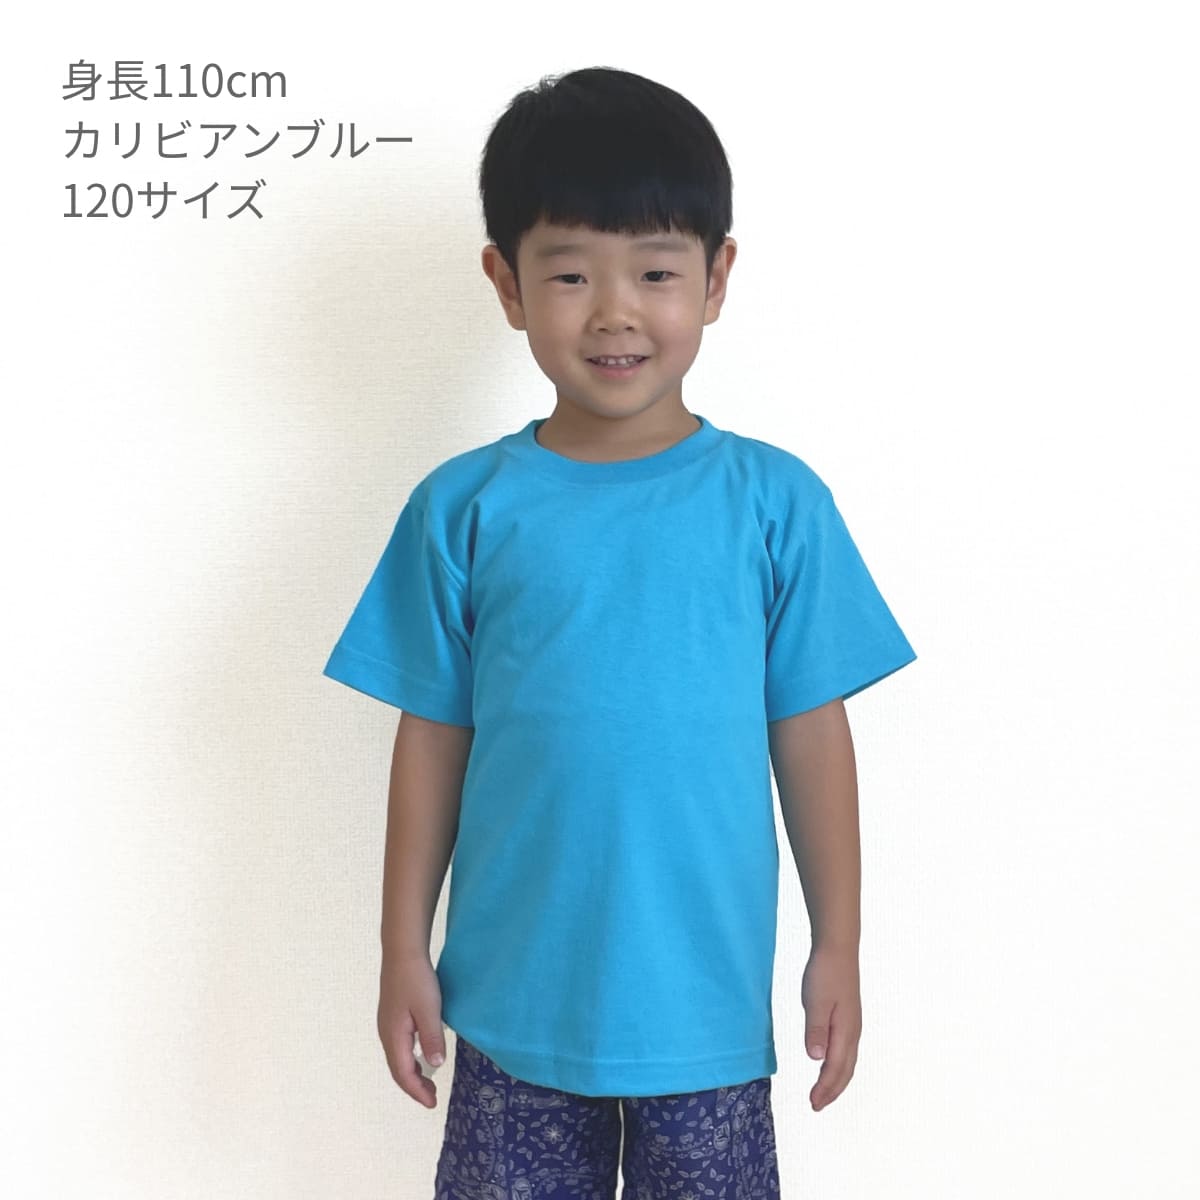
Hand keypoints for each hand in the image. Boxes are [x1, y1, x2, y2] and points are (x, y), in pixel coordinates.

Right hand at [378, 952, 449, 1108]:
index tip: (432, 1103)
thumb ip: (431, 1038)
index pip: (403, 1073)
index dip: (417, 1091)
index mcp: (394, 1036)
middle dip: (414, 1086)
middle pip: (397, 1069)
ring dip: (412, 1073)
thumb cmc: (416, 979)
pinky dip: (410, 1059)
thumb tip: (434, 1067)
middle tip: (432, 1097)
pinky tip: (421, 1055)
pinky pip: (399, 1047)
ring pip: (398, 1058)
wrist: (402, 952)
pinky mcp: (392, 1016)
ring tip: (428, 1082)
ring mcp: (387, 1025)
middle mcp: (386, 1034)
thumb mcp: (429, 1009)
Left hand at [802, 943, 861, 1110]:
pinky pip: (845, 1050)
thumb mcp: (816, 1002)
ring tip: (822, 1092)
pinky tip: (828, 1062)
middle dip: (832, 1090)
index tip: (813, 1103)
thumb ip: (816, 1030)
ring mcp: (852, 1025)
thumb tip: (816, 1059)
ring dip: (835, 1079)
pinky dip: (838, 1064)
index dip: (825, 1088)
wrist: (838, 949)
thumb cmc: (825, 973)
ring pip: (847, 1061)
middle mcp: (853, 1032)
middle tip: (816, 1105)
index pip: (835, 1068)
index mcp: (845, 1031)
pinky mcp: (848, 1017)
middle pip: (845, 1070)